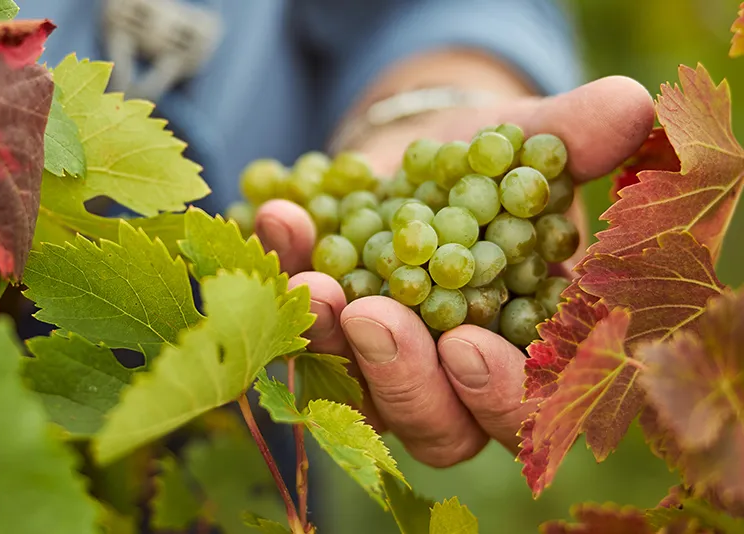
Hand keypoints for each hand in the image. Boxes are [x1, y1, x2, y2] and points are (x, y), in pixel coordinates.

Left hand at [253, 76, 653, 466]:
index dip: (501, 390)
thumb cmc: (492, 164)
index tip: (469, 344)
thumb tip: (634, 107)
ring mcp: (385, 369)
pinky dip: (289, 273)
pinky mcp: (329, 335)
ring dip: (330, 342)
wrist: (421, 156)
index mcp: (528, 354)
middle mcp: (455, 381)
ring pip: (358, 396)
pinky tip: (283, 218)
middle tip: (377, 319)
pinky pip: (300, 326)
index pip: (527, 404)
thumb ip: (574, 140)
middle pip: (436, 424)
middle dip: (404, 378)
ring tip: (316, 281)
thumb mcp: (529, 144)